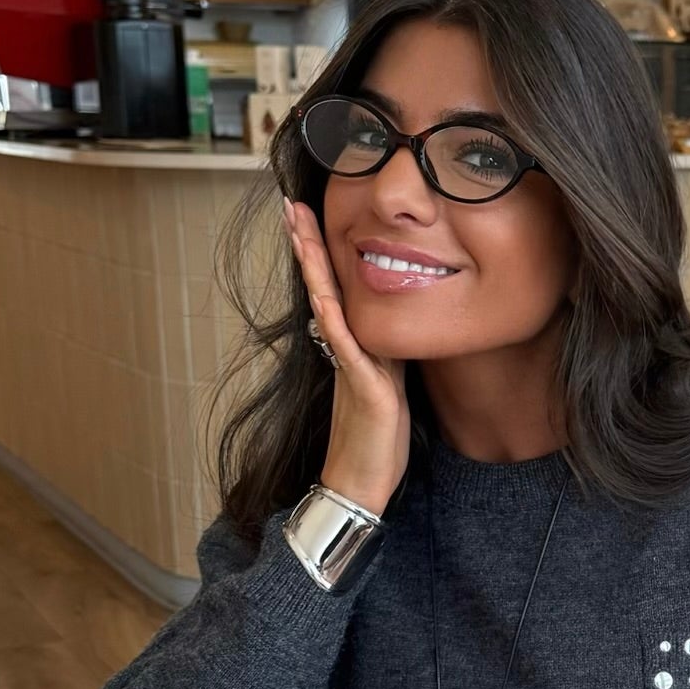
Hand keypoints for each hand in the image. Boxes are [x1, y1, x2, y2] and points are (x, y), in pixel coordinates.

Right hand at [284, 196, 411, 518]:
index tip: (309, 215)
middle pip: (324, 285)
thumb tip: (398, 326)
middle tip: (292, 204)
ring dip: (312, 266)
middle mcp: (345, 348)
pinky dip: (333, 318)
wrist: (361, 483)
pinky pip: (345, 346)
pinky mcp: (362, 386)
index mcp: (353, 344)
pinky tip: (323, 294)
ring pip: (328, 304)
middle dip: (307, 245)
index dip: (322, 252)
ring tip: (297, 229)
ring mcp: (350, 365)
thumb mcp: (389, 384)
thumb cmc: (376, 439)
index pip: (335, 287)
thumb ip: (388, 352)